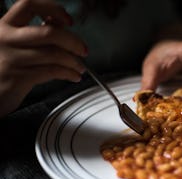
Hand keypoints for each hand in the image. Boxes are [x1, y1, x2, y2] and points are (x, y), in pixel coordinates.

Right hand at [0, 0, 86, 116]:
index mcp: (5, 25)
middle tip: (83, 50)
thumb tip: (59, 23)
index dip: (53, 9)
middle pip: (49, 32)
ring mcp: (12, 58)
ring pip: (54, 54)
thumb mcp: (12, 44)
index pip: (29, 4)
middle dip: (73, 41)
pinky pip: (52, 71)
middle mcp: (6, 39)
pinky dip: (68, 73)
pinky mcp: (18, 77)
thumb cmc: (3, 68)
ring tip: (80, 67)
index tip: (69, 20)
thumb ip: (33, 34)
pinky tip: (73, 76)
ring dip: (73, 61)